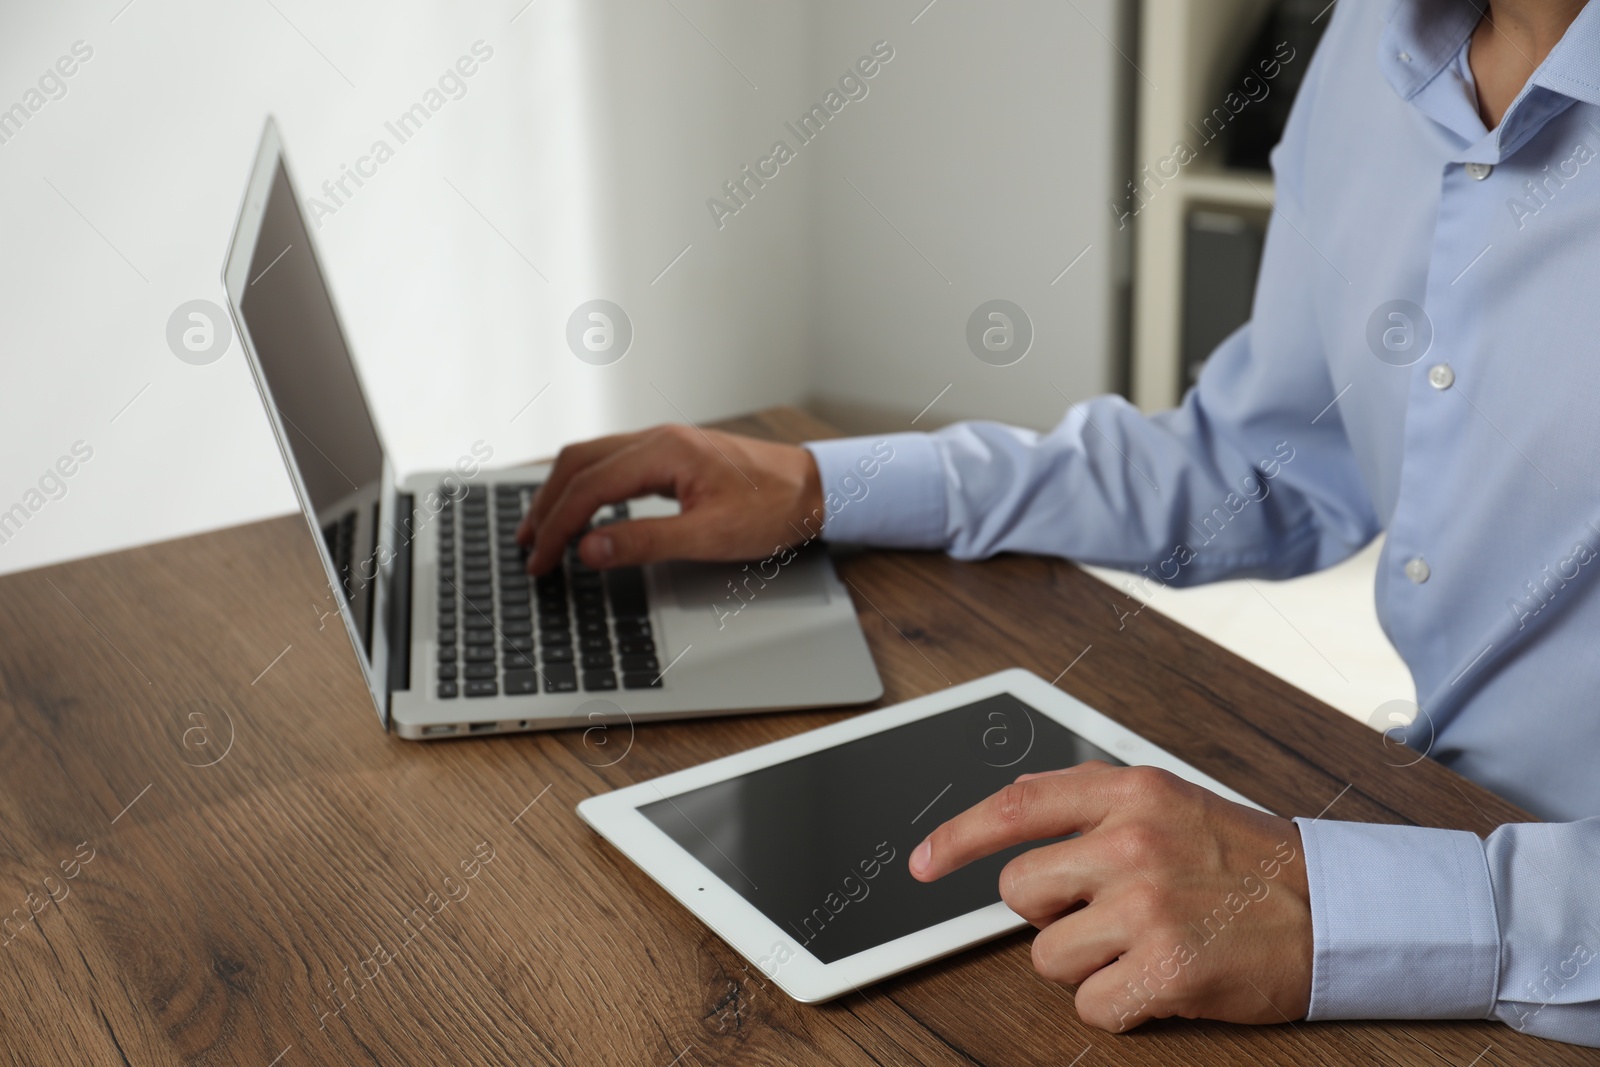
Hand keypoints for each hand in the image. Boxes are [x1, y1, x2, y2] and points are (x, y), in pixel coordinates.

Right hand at [516, 424, 823, 574]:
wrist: (815, 489)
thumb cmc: (772, 510)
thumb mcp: (709, 537)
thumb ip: (645, 542)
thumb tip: (589, 549)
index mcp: (664, 453)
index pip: (588, 488)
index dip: (556, 527)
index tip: (539, 560)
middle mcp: (658, 439)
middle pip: (578, 463)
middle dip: (546, 505)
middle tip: (527, 546)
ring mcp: (664, 443)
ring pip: (592, 458)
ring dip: (562, 492)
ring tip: (542, 529)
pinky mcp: (672, 454)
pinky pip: (613, 463)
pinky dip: (586, 486)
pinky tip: (583, 511)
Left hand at [909, 762, 1310, 1032]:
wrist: (1338, 910)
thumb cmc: (1251, 862)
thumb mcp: (1172, 804)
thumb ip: (1093, 805)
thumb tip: (1011, 815)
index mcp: (1131, 793)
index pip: (1016, 805)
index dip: (956, 836)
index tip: (923, 861)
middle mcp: (1132, 843)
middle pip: (1018, 891)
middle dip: (1048, 914)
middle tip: (1101, 915)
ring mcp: (1148, 906)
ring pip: (1047, 956)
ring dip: (1085, 963)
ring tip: (1142, 946)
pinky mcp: (1166, 969)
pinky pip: (1091, 1006)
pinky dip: (1117, 1007)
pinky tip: (1157, 982)